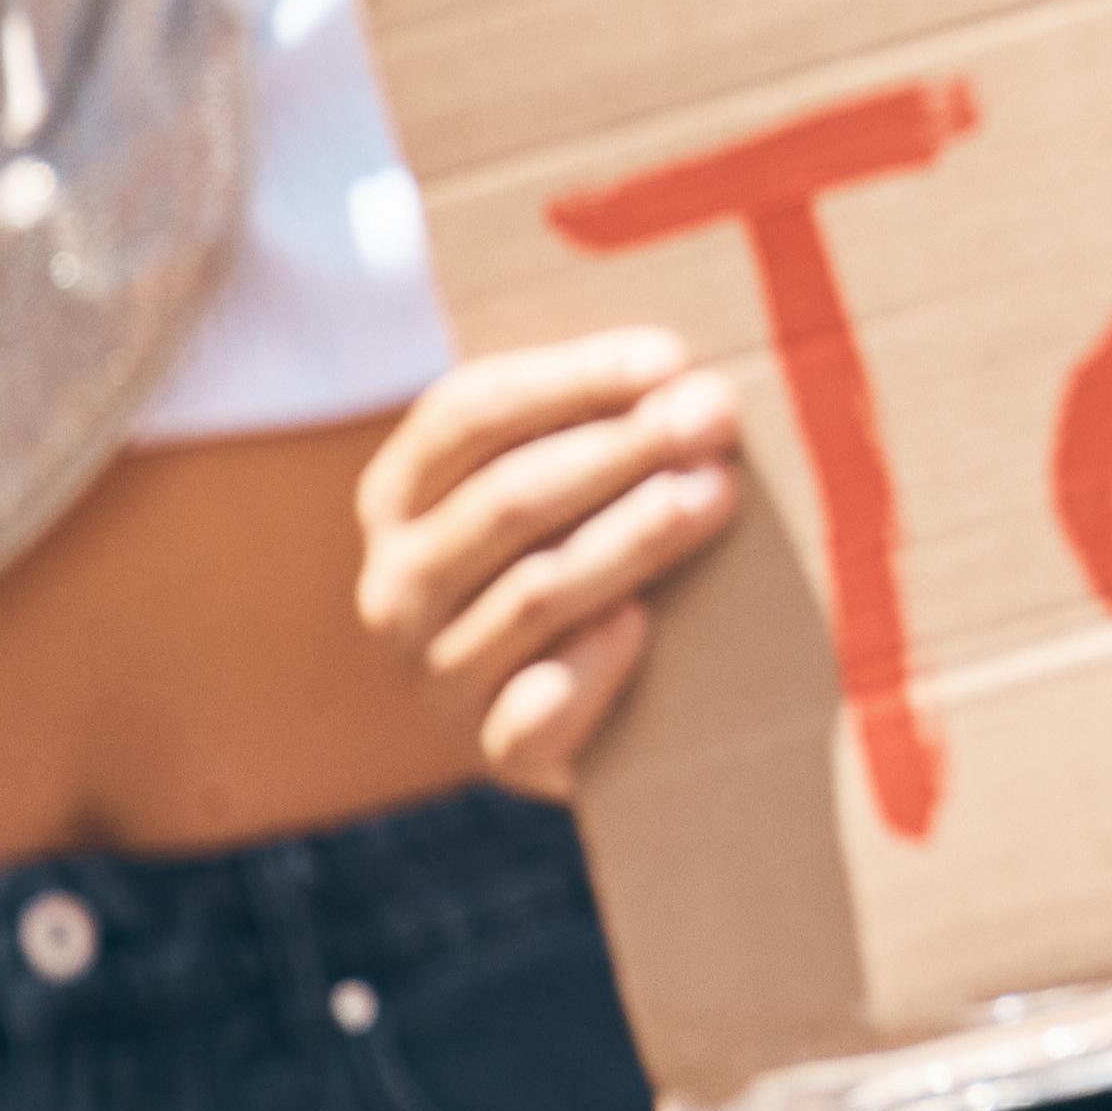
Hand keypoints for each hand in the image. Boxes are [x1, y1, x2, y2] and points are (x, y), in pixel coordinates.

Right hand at [355, 326, 749, 796]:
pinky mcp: (490, 754)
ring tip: (715, 494)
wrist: (592, 720)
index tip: (669, 357)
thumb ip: (593, 424)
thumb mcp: (568, 486)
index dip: (571, 378)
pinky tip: (641, 625)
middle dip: (621, 449)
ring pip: (534, 591)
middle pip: (509, 498)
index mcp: (397, 498)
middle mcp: (396, 586)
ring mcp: (436, 675)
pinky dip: (590, 665)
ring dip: (632, 538)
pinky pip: (536, 708)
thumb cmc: (586, 557)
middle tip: (714, 417)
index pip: (469, 414)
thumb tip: (681, 376)